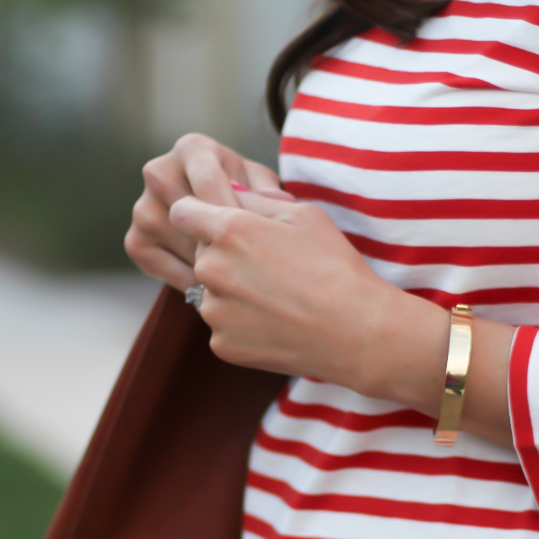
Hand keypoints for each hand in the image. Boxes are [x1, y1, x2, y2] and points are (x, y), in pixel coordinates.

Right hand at [124, 133, 290, 289]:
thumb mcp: (261, 186)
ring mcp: (142, 207)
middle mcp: (159, 171)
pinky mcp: (136, 240)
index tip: (253, 237)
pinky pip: (155, 263)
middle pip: (185, 210)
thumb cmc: (245, 195)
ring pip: (171, 238)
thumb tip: (277, 201)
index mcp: (193, 150)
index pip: (208, 179)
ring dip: (201, 260)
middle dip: (216, 239)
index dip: (231, 211)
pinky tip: (210, 285)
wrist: (219, 218)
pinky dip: (184, 277)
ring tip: (232, 274)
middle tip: (243, 262)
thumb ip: (268, 191)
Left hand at [168, 187, 432, 392]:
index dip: (200, 214)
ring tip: (277, 298)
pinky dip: (242, 324)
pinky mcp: (222, 345)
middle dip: (224, 254)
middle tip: (269, 267)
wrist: (356, 333)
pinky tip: (276, 322)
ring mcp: (215, 312)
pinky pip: (222, 326)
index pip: (182, 212)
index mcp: (229, 230)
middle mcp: (212, 270)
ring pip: (210, 292)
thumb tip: (228, 193)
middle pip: (200, 253)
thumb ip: (256, 199)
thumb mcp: (304, 215)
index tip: (220, 222)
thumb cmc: (335, 267)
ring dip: (232, 292)